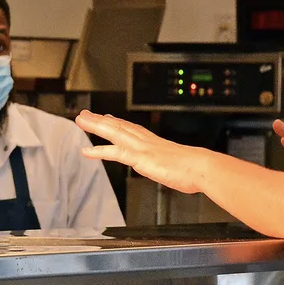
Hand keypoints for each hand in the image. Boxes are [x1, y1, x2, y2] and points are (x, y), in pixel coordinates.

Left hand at [75, 111, 206, 193]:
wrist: (202, 167)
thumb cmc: (196, 169)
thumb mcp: (182, 164)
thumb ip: (174, 165)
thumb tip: (179, 170)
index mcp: (156, 142)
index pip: (132, 129)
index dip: (118, 122)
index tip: (108, 117)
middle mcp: (146, 141)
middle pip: (119, 126)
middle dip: (101, 120)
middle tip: (86, 115)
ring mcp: (142, 148)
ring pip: (114, 132)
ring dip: (96, 126)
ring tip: (81, 121)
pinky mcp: (139, 158)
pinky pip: (114, 152)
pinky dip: (98, 150)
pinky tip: (86, 151)